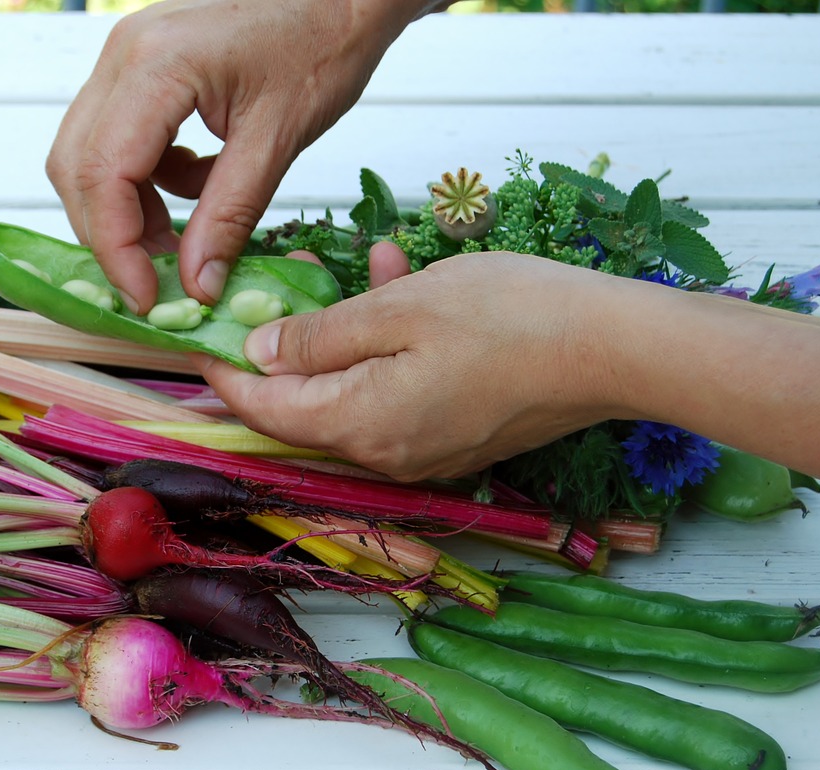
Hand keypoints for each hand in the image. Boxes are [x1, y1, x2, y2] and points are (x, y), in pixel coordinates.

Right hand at [45, 0, 426, 313]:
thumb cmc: (322, 44)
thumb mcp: (277, 140)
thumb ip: (229, 216)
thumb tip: (196, 286)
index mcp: (155, 66)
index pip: (103, 175)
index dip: (116, 247)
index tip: (145, 296)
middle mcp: (123, 54)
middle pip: (78, 167)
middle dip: (112, 234)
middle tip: (158, 279)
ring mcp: (125, 56)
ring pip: (89, 155)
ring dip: (127, 209)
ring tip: (182, 239)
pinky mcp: (139, 66)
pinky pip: (117, 138)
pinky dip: (147, 179)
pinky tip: (196, 185)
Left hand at [198, 248, 621, 481]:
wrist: (615, 350)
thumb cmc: (510, 318)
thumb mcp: (400, 308)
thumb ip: (320, 337)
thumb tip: (260, 354)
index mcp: (361, 425)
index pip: (266, 410)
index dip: (228, 374)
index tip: (204, 339)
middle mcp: (386, 454)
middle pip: (308, 405)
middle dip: (289, 344)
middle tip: (287, 281)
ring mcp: (425, 451)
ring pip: (355, 391)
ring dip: (346, 333)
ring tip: (359, 266)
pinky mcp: (458, 437)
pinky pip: (399, 393)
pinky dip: (388, 347)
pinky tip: (405, 287)